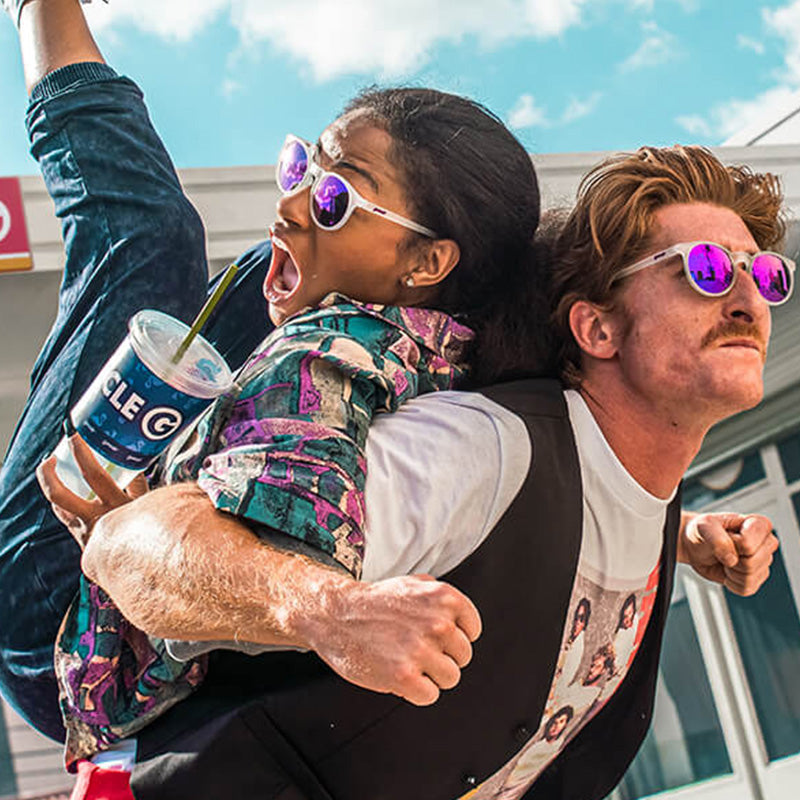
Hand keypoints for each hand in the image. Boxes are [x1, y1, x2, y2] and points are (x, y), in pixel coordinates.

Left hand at [36, 433, 147, 549]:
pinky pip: (67, 518)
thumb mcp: (150, 505)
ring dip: (52, 487)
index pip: (93, 474)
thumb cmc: (152, 534)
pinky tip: (70, 493)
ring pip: (59, 507)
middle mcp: (96, 520)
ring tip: (55, 471)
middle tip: (50, 457)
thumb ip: (140, 485)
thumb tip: (135, 460)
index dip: (81, 452)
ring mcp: (86, 532)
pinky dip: (65, 503)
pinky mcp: (83, 541)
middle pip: (60, 494)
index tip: (74, 435)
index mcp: (116, 507)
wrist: (143, 569)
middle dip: (48, 473)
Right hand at [303, 574, 481, 705]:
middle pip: (463, 657)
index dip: (454, 637)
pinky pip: (430, 696)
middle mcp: (438, 623)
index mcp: (444, 597)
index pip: (473, 630)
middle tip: (416, 649)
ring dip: (430, 675)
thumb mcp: (413, 584)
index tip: (435, 637)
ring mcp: (421, 650)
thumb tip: (463, 619)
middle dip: (442, 656)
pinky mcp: (404, 677)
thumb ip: (441, 597)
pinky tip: (399, 674)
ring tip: (407, 661)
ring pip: (450, 678)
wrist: (336, 615)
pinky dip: (415, 691)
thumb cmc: (375, 602)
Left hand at [680, 511, 778, 595]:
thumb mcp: (704, 526)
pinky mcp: (757, 578)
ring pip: (750, 578)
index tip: (726, 535)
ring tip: (725, 558)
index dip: (731, 544)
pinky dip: (731, 582)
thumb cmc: (703, 531)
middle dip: (731, 560)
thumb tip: (731, 560)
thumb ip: (718, 540)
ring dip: (730, 571)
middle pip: (752, 563)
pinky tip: (727, 570)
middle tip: (724, 550)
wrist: (695, 545)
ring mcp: (764, 562)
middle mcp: (767, 543)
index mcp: (759, 524)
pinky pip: (746, 589)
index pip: (748, 544)